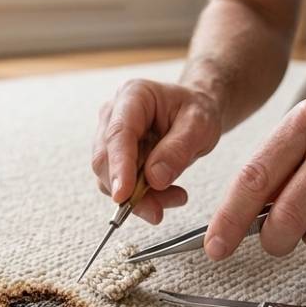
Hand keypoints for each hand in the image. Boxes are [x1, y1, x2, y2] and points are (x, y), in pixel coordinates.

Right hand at [91, 79, 222, 223]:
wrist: (195, 112)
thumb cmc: (197, 111)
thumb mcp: (200, 125)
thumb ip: (178, 149)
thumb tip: (154, 179)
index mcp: (133, 96)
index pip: (118, 134)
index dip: (118, 166)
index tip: (123, 195)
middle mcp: (114, 114)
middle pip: (105, 159)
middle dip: (129, 190)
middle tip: (157, 210)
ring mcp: (110, 136)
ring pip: (110, 177)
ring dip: (138, 197)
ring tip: (176, 197)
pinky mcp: (116, 157)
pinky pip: (121, 184)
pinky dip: (143, 197)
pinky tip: (168, 195)